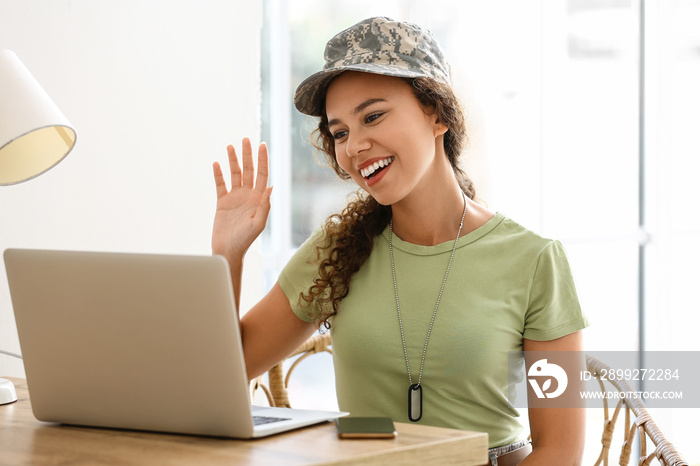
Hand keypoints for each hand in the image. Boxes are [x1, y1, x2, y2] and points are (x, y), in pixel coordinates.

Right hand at [212, 138, 272, 259]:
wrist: (228, 250)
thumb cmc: (245, 240)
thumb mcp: (257, 224)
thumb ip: (264, 206)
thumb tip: (271, 187)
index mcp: (259, 199)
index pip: (262, 174)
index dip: (262, 160)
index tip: (262, 145)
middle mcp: (248, 195)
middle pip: (249, 170)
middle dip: (248, 155)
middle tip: (246, 139)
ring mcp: (235, 197)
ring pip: (235, 174)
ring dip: (233, 160)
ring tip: (230, 146)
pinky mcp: (222, 202)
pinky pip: (220, 184)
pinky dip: (218, 174)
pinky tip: (217, 163)